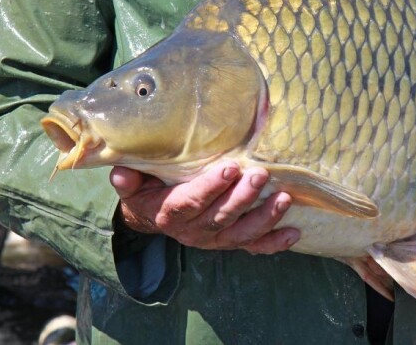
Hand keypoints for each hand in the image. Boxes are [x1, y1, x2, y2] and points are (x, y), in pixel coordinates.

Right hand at [110, 162, 299, 253]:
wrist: (152, 216)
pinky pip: (253, 247)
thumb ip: (128, 178)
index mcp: (170, 213)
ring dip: (264, 218)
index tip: (230, 167)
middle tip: (260, 175)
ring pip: (241, 234)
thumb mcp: (132, 183)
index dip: (210, 187)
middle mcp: (193, 231)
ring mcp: (215, 239)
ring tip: (283, 199)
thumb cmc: (147, 189)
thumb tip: (121, 172)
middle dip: (242, 197)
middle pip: (220, 217)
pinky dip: (274, 243)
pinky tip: (294, 233)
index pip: (191, 202)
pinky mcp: (230, 243)